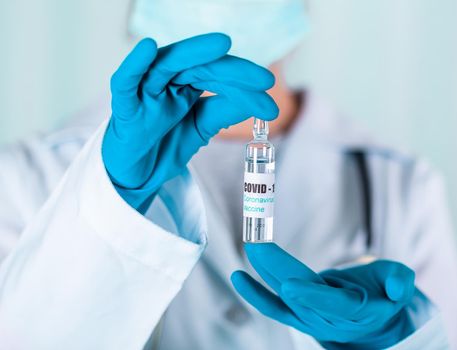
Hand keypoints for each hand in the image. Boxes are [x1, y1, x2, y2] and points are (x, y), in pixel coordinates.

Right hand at [102, 33, 277, 212]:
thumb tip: (256, 99)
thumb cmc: (163, 146)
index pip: (218, 75)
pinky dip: (134, 66)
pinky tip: (148, 47)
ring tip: (222, 44)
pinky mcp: (124, 110)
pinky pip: (125, 83)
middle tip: (264, 79)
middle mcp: (167, 83)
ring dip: (193, 53)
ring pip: (166, 65)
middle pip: (200, 66)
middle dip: (232, 71)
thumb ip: (223, 111)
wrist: (137, 178)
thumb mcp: (201, 128)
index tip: (270, 104)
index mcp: (185, 85)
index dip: (244, 86)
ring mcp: (145, 94)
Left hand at [231, 243, 415, 348]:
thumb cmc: (382, 292)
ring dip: (264, 270)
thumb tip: (395, 289)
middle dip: (277, 268)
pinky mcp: (296, 313)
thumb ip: (400, 282)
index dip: (313, 297)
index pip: (334, 306)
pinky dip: (255, 293)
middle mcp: (328, 318)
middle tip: (257, 243)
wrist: (369, 316)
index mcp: (357, 310)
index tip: (290, 285)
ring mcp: (309, 317)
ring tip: (251, 245)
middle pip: (300, 295)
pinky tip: (238, 277)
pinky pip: (273, 306)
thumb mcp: (399, 282)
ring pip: (283, 295)